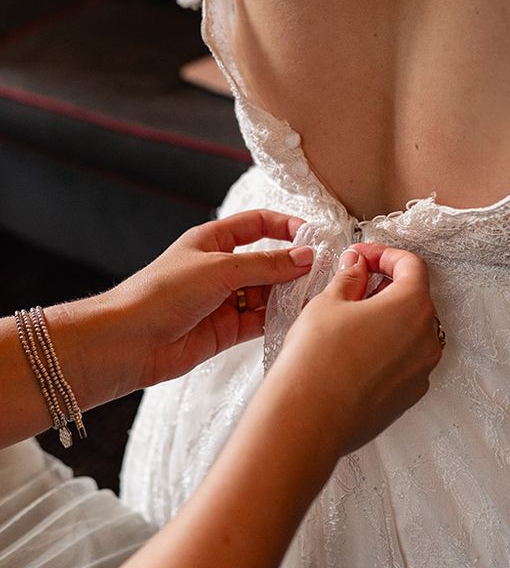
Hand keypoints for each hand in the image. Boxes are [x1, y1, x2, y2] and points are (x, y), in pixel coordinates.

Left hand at [93, 210, 313, 391]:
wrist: (128, 342)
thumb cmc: (160, 293)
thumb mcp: (219, 268)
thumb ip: (266, 264)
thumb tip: (304, 256)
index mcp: (213, 241)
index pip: (257, 224)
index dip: (285, 226)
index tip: (312, 235)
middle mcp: (221, 269)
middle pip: (268, 261)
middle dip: (294, 266)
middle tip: (322, 272)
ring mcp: (225, 300)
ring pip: (268, 293)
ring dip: (290, 294)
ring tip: (314, 296)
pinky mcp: (227, 330)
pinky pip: (261, 321)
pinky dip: (279, 319)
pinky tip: (297, 318)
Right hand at [269, 243, 442, 455]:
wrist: (307, 420)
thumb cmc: (317, 359)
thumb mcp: (328, 303)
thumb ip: (350, 278)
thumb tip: (357, 267)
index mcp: (413, 306)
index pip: (411, 265)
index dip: (384, 254)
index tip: (362, 256)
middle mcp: (427, 339)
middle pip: (414, 298)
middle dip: (385, 285)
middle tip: (353, 283)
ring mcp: (421, 371)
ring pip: (410, 331)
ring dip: (386, 317)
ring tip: (349, 318)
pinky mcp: (408, 396)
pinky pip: (404, 360)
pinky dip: (386, 347)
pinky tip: (354, 350)